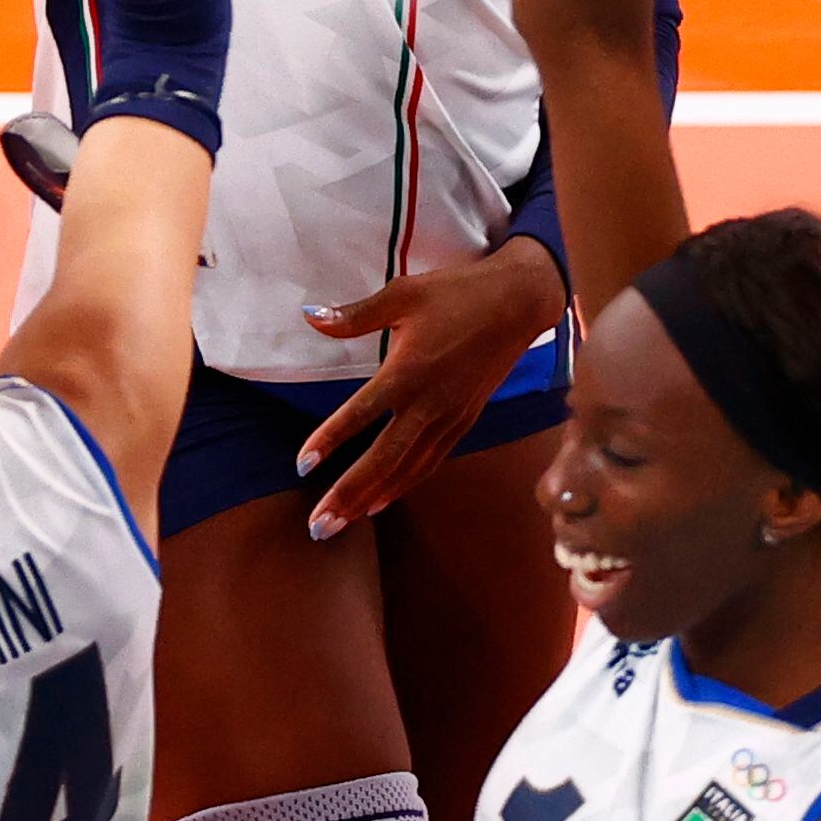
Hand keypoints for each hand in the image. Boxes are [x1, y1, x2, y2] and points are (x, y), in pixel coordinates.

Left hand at [294, 238, 566, 533]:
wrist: (518, 304)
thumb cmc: (456, 294)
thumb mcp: (402, 295)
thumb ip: (354, 315)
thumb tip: (309, 317)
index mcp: (408, 372)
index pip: (361, 414)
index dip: (329, 441)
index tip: (301, 465)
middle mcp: (428, 404)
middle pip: (383, 459)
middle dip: (348, 495)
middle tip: (318, 526)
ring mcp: (449, 418)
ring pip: (407, 469)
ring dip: (373, 497)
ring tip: (342, 522)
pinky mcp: (464, 421)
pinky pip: (429, 461)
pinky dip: (404, 483)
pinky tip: (383, 498)